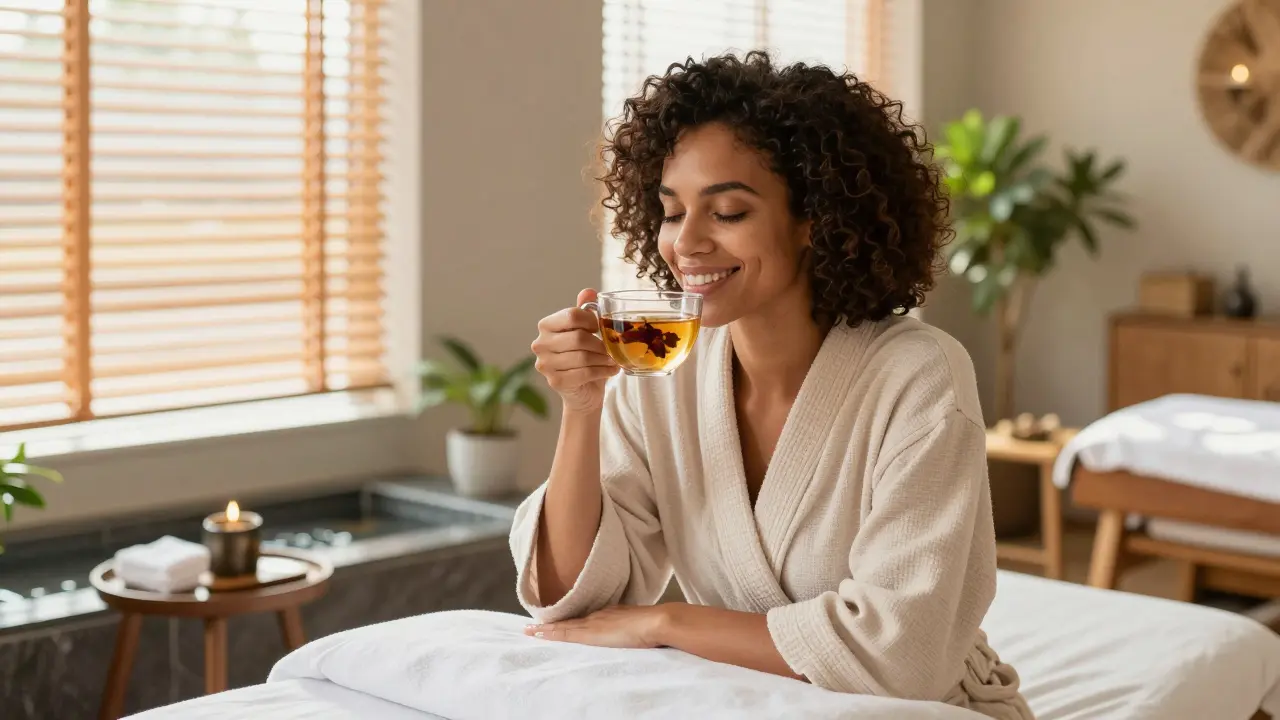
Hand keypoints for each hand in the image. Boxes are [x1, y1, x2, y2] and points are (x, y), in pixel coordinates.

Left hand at [524, 604, 669, 648]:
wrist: (657, 622)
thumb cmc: (656, 626)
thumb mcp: (643, 626)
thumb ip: (636, 628)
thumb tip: (639, 634)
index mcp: (611, 613)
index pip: (585, 618)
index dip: (570, 621)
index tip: (559, 622)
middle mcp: (598, 615)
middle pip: (571, 620)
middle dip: (553, 622)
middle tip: (534, 624)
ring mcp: (593, 623)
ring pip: (563, 626)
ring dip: (545, 628)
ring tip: (528, 629)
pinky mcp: (589, 633)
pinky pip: (563, 633)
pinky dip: (549, 633)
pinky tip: (537, 633)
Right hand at [531, 288, 619, 414]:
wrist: (583, 390)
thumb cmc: (585, 355)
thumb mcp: (586, 331)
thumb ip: (585, 311)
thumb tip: (588, 291)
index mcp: (546, 325)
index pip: (572, 315)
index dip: (592, 321)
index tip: (600, 328)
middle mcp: (540, 343)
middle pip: (578, 337)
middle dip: (600, 344)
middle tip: (612, 348)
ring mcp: (545, 364)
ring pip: (582, 357)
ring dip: (604, 359)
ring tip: (613, 359)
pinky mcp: (555, 381)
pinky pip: (584, 373)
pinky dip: (603, 371)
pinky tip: (611, 370)